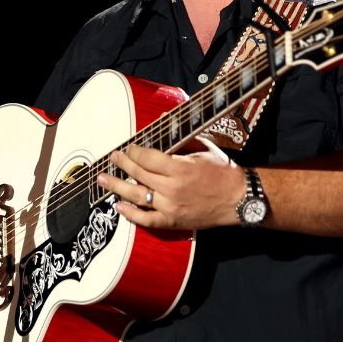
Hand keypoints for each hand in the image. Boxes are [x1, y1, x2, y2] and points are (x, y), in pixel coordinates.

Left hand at [95, 139, 244, 230]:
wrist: (240, 199)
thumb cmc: (224, 172)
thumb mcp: (203, 149)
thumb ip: (180, 138)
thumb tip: (164, 120)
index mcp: (180, 168)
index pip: (147, 158)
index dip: (134, 151)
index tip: (128, 147)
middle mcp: (172, 188)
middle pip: (138, 174)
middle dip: (122, 164)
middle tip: (112, 158)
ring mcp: (170, 206)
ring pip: (137, 196)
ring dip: (116, 187)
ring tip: (102, 180)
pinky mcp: (173, 221)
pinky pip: (146, 220)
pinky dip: (131, 214)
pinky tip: (119, 207)